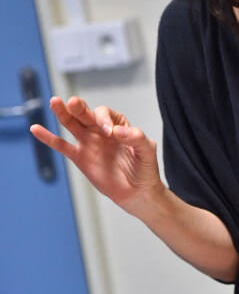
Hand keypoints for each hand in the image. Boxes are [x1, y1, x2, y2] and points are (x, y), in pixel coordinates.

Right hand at [31, 96, 162, 213]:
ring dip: (63, 114)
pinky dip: (48, 138)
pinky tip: (36, 128)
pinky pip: (61, 146)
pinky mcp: (79, 157)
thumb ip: (137, 138)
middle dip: (79, 107)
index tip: (111, 133)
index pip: (105, 114)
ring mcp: (88, 143)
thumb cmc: (145, 169)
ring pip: (72, 124)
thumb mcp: (147, 151)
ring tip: (55, 102)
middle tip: (73, 102)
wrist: (137, 192)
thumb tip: (118, 131)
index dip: (105, 120)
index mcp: (118, 124)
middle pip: (85, 114)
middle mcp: (100, 130)